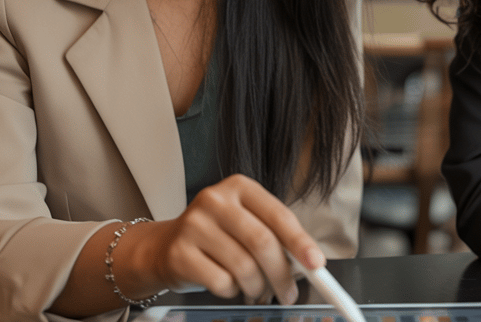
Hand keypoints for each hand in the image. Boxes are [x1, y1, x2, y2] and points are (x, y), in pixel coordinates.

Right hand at [119, 174, 324, 303]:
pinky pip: (221, 282)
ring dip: (257, 286)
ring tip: (257, 289)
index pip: (278, 215)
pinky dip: (232, 290)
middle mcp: (215, 200)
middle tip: (288, 292)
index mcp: (240, 187)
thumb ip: (274, 234)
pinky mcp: (180, 253)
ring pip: (244, 267)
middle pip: (262, 242)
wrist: (164, 246)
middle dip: (282, 274)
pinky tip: (229, 284)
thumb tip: (308, 261)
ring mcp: (194, 225)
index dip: (300, 242)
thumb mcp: (245, 222)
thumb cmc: (216, 235)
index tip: (316, 264)